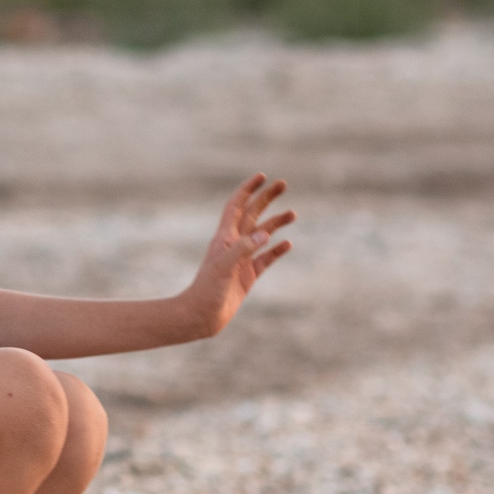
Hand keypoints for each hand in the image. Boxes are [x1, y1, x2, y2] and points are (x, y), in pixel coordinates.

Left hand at [177, 173, 294, 339]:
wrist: (201, 317)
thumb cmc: (207, 291)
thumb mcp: (224, 268)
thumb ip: (243, 249)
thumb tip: (266, 233)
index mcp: (224, 238)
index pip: (236, 207)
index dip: (248, 190)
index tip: (262, 176)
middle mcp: (233, 246)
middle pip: (252, 215)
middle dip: (266, 199)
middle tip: (283, 184)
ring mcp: (241, 261)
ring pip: (262, 235)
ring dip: (276, 223)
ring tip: (293, 214)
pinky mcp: (248, 277)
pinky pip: (265, 259)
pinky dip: (277, 250)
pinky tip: (288, 244)